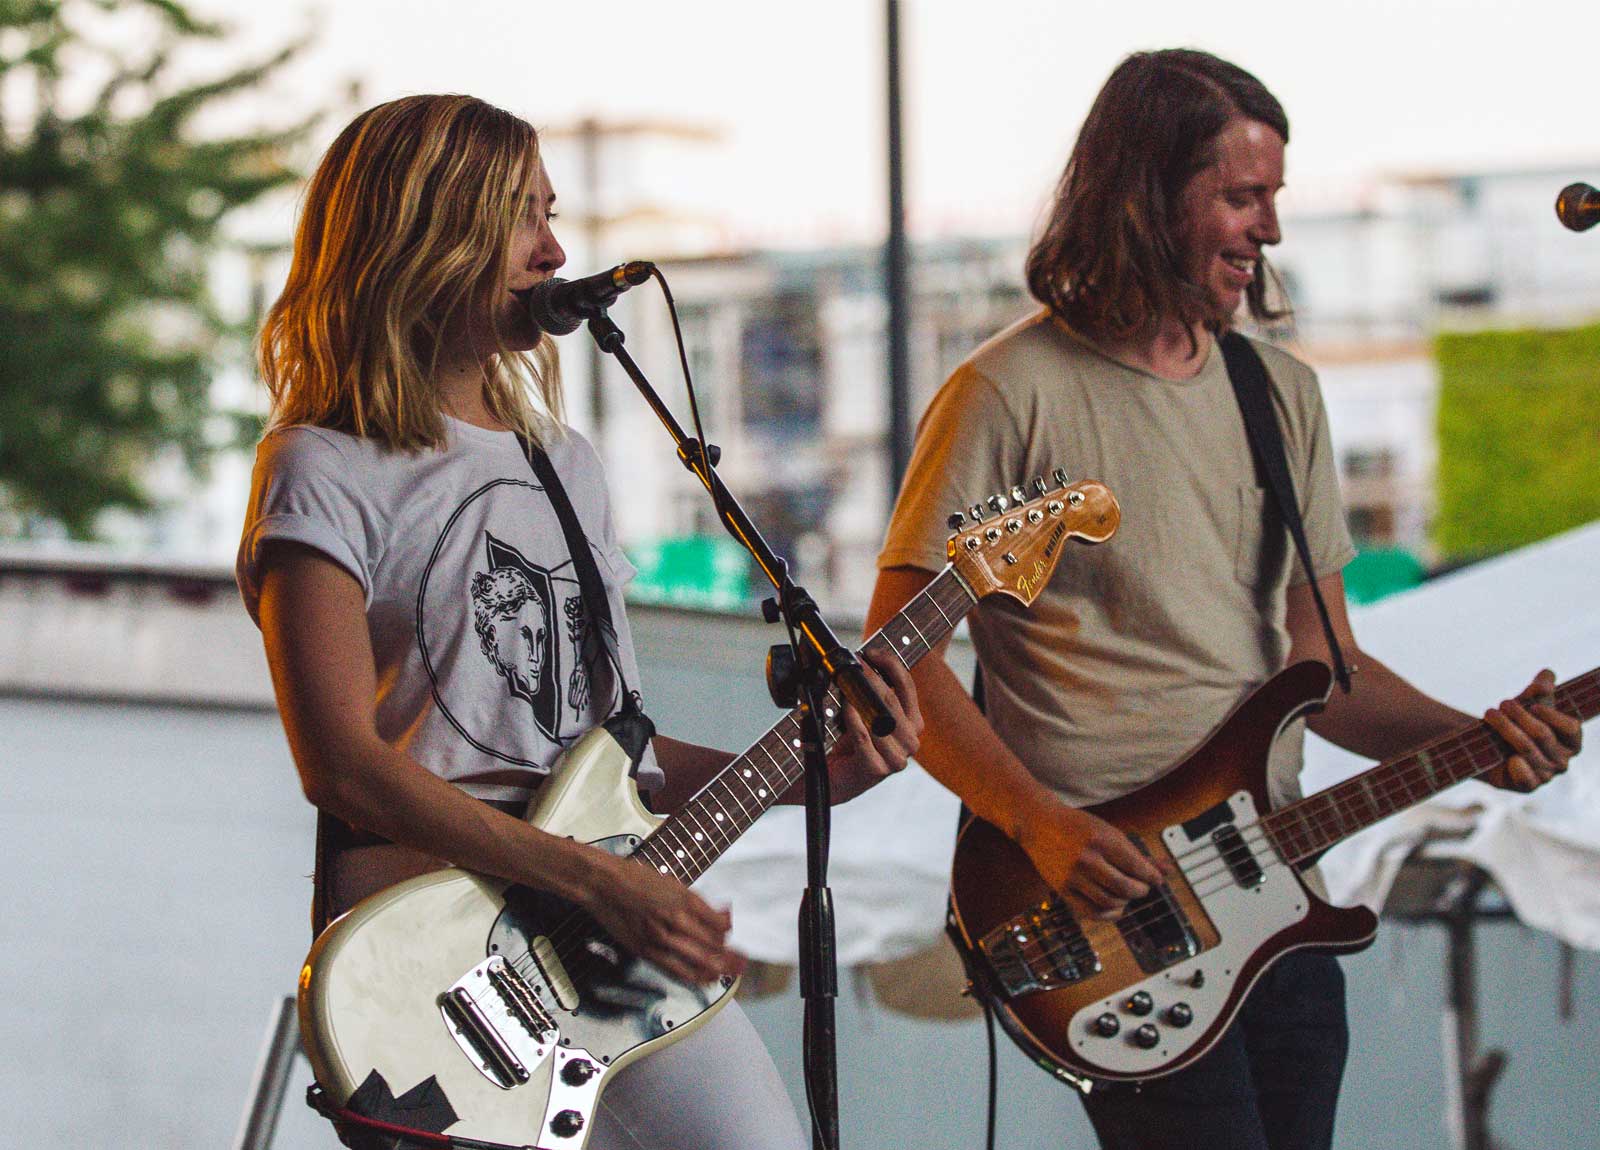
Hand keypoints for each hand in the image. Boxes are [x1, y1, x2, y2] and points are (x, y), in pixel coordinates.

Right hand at [579, 851, 744, 984]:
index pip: (719, 925)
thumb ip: (696, 902)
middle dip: (731, 958)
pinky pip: (676, 972)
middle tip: (741, 962)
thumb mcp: (672, 883)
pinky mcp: (646, 952)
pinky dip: (695, 977)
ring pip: (699, 964)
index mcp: (684, 900)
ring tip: (729, 972)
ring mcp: (660, 939)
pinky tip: (704, 978)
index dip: (727, 930)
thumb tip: (720, 914)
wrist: (603, 885)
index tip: (728, 930)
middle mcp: (675, 921)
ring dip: (718, 969)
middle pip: (713, 948)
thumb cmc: (635, 879)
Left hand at [824, 648, 923, 802]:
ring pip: (882, 718)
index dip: (890, 665)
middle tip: (853, 665)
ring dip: (861, 697)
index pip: (907, 687)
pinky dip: (854, 720)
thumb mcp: (859, 710)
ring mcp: (896, 760)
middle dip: (871, 678)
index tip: (870, 652)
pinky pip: (866, 738)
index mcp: (913, 725)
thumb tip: (851, 657)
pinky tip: (845, 707)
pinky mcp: (876, 771)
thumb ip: (866, 688)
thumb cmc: (843, 743)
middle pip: (893, 700)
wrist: (826, 780)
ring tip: (844, 685)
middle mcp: (911, 743)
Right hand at [1018, 799, 1166, 920]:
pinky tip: (1115, 906)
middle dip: (1141, 890)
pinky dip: (1108, 914)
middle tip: (1142, 887)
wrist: (1039, 824)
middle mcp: (1086, 859)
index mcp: (1101, 840)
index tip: (1156, 880)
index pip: (1137, 867)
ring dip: (1125, 902)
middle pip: (1126, 888)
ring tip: (1126, 894)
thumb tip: (1167, 870)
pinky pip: (1091, 912)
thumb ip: (1138, 854)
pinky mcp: (1061, 889)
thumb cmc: (1078, 827)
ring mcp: (1072, 876)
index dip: (1152, 877)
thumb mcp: (1108, 832)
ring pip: (1110, 902)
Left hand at [1482, 669, 1581, 792]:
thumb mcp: (1527, 703)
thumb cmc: (1515, 722)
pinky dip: (1517, 766)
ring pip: (1526, 749)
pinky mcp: (1526, 786)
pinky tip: (1508, 757)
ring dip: (1506, 728)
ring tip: (1490, 713)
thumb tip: (1546, 675)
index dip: (1552, 715)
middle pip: (1542, 735)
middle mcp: (1563, 761)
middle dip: (1520, 716)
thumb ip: (1540, 690)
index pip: (1571, 728)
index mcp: (1572, 742)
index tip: (1532, 704)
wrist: (1489, 745)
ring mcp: (1546, 776)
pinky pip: (1525, 778)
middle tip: (1502, 703)